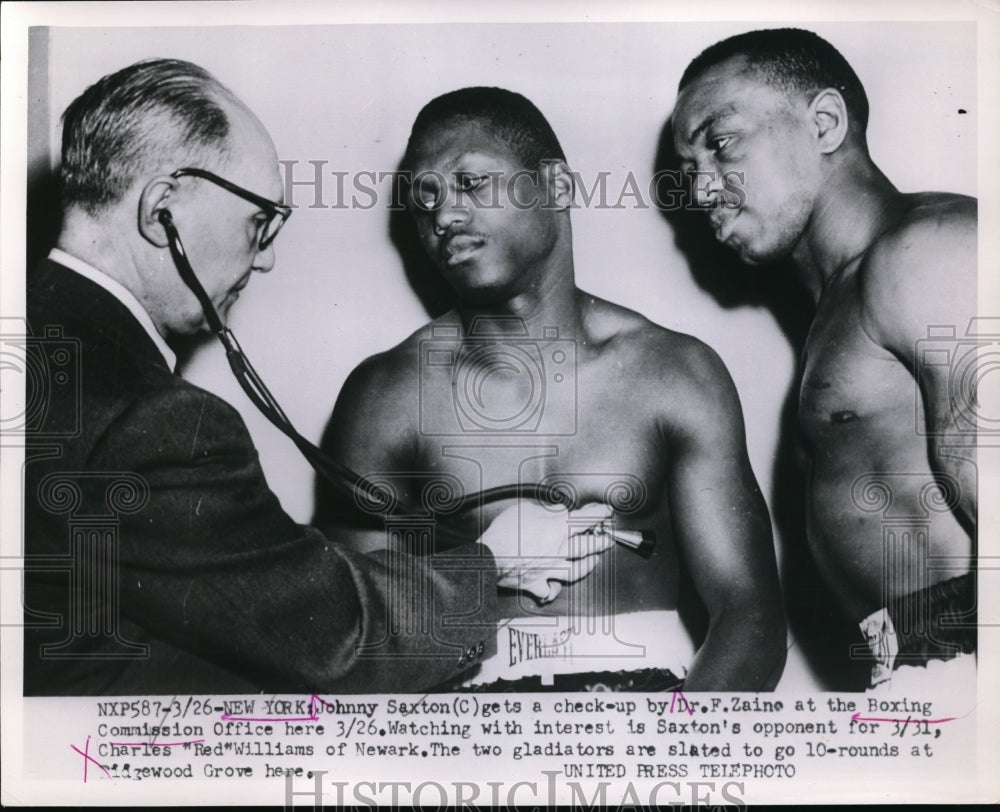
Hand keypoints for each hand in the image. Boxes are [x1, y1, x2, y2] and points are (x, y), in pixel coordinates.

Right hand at [478, 501, 614, 602]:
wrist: (488, 556)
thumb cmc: (504, 532)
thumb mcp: (525, 509)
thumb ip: (545, 510)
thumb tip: (558, 511)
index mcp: (557, 528)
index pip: (586, 519)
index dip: (599, 514)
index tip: (605, 512)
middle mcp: (558, 550)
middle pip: (589, 546)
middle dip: (602, 541)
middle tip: (608, 538)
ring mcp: (550, 569)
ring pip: (577, 570)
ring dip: (588, 565)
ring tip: (594, 560)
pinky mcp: (538, 583)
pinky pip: (550, 591)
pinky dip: (554, 590)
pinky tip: (557, 588)